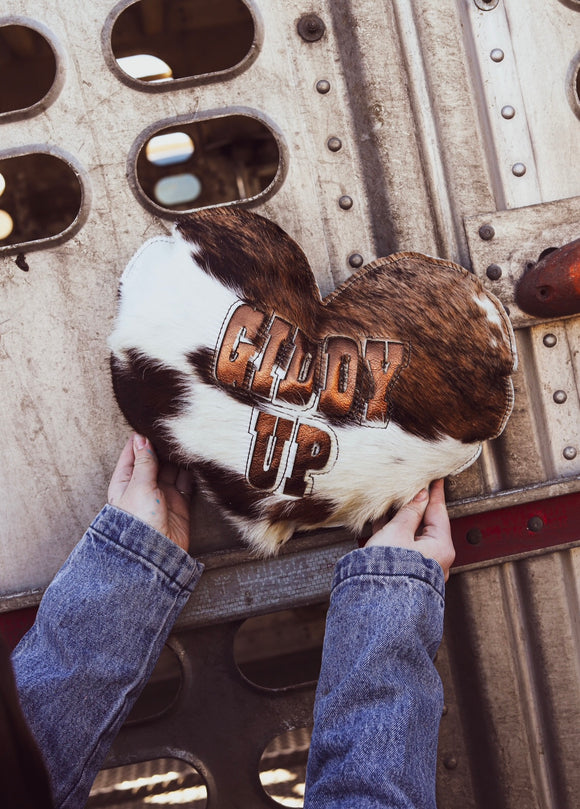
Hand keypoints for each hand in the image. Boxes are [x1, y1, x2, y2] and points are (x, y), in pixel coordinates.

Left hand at [108, 434, 192, 550]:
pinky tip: (195, 461)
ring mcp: (162, 495)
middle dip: (163, 446)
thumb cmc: (138, 522)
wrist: (155, 553)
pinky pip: (186, 483)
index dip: (141, 439)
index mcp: (125, 482)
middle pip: (154, 460)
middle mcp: (143, 486)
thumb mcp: (139, 486)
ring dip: (178, 458)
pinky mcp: (179, 503)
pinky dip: (191, 472)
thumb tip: (142, 439)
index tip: (152, 424)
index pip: (132, 454)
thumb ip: (144, 462)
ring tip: (187, 442)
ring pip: (172, 469)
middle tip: (174, 430)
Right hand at [366, 479, 454, 579]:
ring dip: (403, 521)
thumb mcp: (398, 532)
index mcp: (441, 548)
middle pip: (428, 525)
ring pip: (414, 537)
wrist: (375, 600)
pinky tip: (382, 524)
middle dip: (417, 507)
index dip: (434, 493)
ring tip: (392, 504)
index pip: (439, 512)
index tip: (435, 479)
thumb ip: (409, 512)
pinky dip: (396, 535)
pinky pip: (405, 548)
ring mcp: (423, 568)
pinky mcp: (408, 573)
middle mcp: (437, 560)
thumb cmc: (389, 569)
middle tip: (412, 488)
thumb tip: (419, 496)